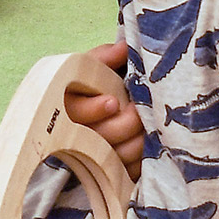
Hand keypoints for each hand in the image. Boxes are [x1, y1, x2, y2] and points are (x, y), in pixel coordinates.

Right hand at [66, 39, 143, 177]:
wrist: (77, 113)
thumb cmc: (85, 86)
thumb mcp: (89, 67)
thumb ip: (104, 57)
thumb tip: (126, 46)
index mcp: (67, 106)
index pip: (77, 112)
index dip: (95, 109)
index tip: (113, 101)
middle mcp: (77, 134)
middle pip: (101, 136)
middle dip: (126, 124)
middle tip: (140, 111)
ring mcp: (94, 156)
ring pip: (117, 157)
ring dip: (138, 142)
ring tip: (149, 126)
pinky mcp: (109, 171)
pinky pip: (127, 172)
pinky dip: (141, 160)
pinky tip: (151, 146)